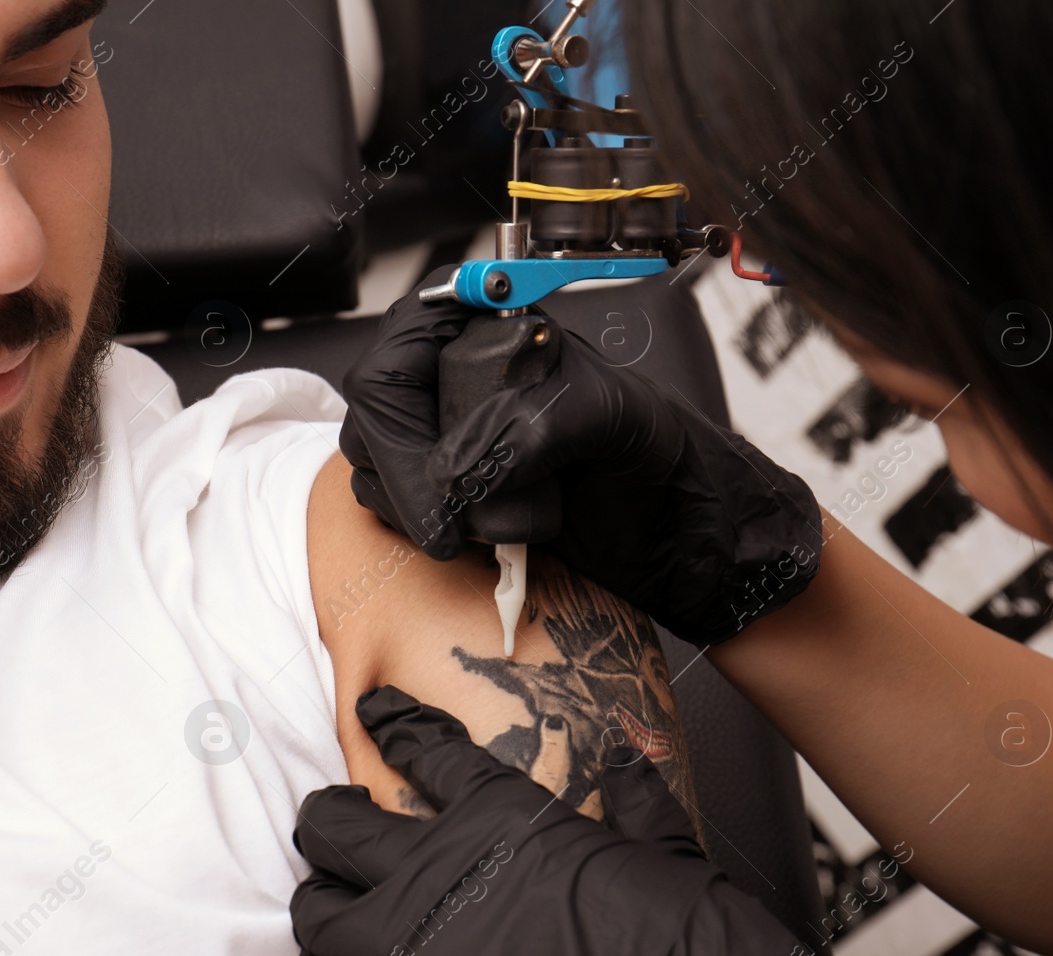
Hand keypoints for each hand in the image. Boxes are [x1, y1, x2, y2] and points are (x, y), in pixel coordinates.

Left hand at [289, 687, 949, 955]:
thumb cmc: (690, 940)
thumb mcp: (664, 844)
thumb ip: (632, 796)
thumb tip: (629, 760)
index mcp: (503, 816)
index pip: (423, 750)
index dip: (395, 726)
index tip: (377, 715)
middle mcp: (441, 871)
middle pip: (337, 828)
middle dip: (327, 818)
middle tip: (332, 819)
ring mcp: (415, 952)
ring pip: (318, 914)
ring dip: (320, 903)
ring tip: (327, 900)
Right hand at [339, 268, 823, 645]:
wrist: (678, 533)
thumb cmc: (659, 457)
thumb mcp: (617, 420)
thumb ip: (540, 425)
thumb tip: (462, 466)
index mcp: (490, 320)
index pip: (401, 356)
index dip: (409, 423)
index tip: (445, 480)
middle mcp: (452, 366)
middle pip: (377, 412)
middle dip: (413, 476)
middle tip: (456, 532)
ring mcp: (438, 427)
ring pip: (374, 463)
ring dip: (424, 507)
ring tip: (506, 523)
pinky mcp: (437, 486)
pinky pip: (390, 505)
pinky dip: (427, 529)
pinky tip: (487, 538)